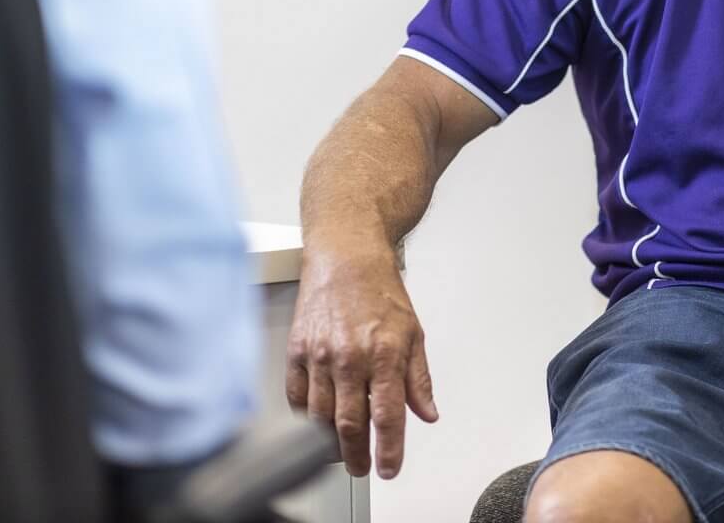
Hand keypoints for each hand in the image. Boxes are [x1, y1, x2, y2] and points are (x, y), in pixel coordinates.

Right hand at [284, 240, 437, 478]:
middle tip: (362, 467)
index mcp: (384, 354)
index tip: (389, 467)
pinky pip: (296, 396)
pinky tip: (315, 421)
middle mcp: (350, 358)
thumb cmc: (379, 289)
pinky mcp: (296, 350)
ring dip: (330, 442)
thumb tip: (427, 412)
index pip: (387, 417)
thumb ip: (419, 379)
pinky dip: (304, 416)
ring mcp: (319, 355)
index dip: (389, 450)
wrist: (345, 256)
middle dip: (356, 456)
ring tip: (340, 450)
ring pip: (320, 416)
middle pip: (349, 425)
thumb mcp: (414, 332)